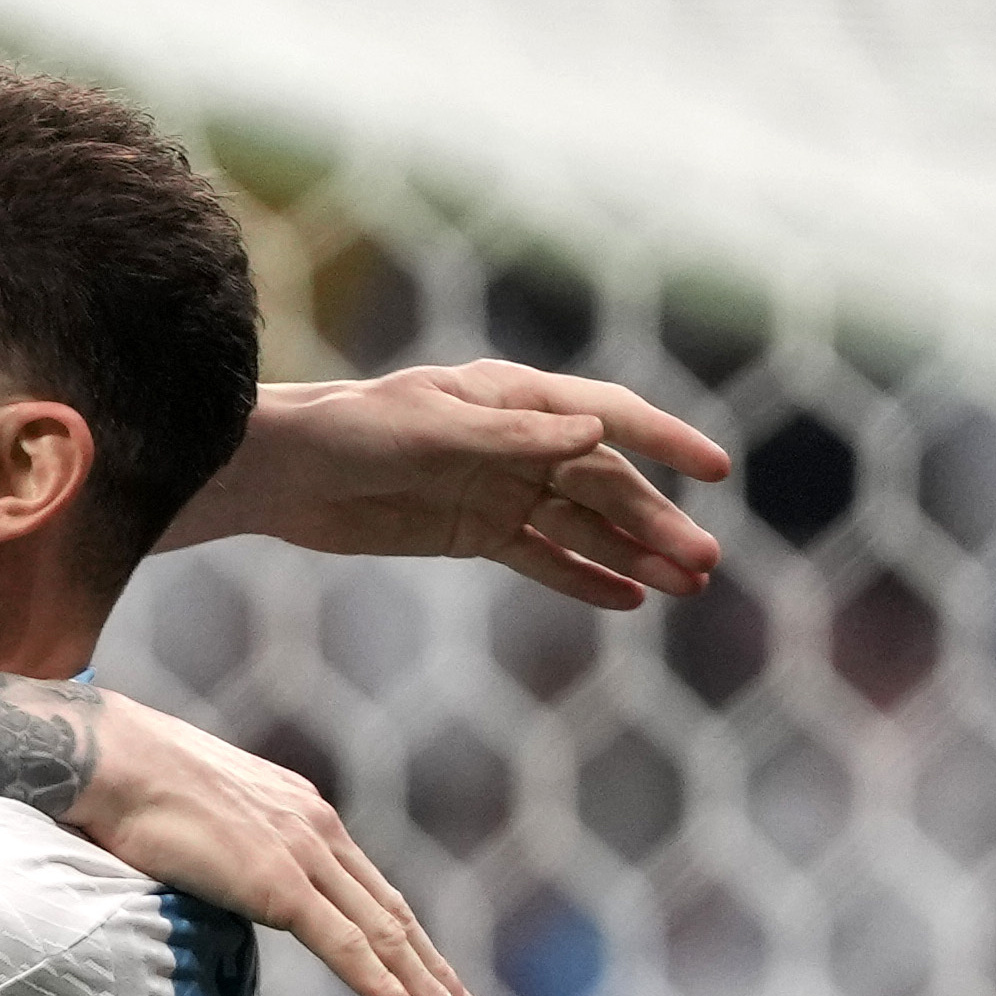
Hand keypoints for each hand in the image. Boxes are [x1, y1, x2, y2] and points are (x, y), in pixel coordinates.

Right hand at [80, 693, 480, 995]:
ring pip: (383, 933)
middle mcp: (315, 826)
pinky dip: (383, 985)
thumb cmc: (130, 781)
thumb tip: (215, 872)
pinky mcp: (279, 884)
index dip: (404, 935)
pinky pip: (345, 946)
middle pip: (391, 913)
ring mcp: (302, 854)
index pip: (368, 886)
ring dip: (427, 986)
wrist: (107, 757)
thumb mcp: (200, 809)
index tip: (431, 972)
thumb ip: (226, 845)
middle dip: (434, 969)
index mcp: (300, 808)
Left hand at [184, 364, 730, 607]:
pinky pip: (542, 557)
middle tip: (704, 564)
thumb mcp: (427, 430)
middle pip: (603, 483)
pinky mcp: (474, 532)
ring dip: (633, 553)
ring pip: (583, 524)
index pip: (606, 416)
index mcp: (511, 398)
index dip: (665, 439)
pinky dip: (584, 577)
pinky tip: (630, 598)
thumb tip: (595, 433)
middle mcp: (516, 441)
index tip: (717, 468)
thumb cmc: (347, 431)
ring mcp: (499, 488)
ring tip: (687, 586)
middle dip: (655, 521)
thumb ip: (510, 437)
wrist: (279, 474)